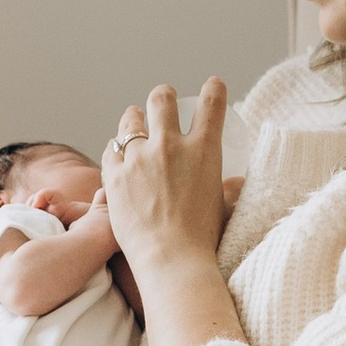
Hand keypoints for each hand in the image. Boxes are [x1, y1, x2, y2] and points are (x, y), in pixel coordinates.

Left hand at [101, 79, 230, 279]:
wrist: (171, 260)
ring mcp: (138, 158)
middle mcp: (170, 145)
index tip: (213, 85)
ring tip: (134, 123)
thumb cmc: (203, 239)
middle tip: (163, 101)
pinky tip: (119, 155)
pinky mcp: (113, 175)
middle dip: (164, 96)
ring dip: (134, 119)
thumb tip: (235, 183)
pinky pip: (110, 148)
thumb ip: (227, 188)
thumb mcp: (224, 206)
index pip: (211, 104)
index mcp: (204, 150)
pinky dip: (117, 150)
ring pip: (130, 119)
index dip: (214, 89)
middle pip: (162, 99)